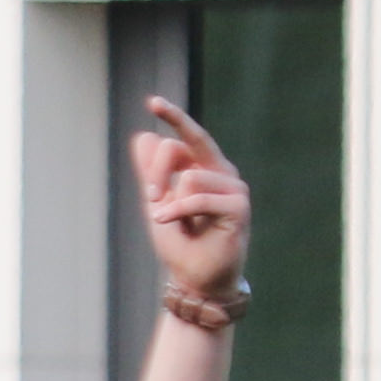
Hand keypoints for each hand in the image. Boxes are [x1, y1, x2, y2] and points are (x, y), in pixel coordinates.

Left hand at [131, 98, 249, 303]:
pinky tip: (165, 222)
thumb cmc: (180, 244)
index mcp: (206, 168)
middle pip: (186, 146)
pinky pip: (197, 197)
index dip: (172, 119)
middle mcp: (223, 172)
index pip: (189, 135)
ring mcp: (234, 187)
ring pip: (189, 176)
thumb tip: (142, 137)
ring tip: (172, 223)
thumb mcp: (158, 204)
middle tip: (151, 197)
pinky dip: (177, 211)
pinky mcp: (238, 206)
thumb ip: (152, 174)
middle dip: (158, 171)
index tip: (152, 102)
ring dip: (169, 203)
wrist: (196, 279)